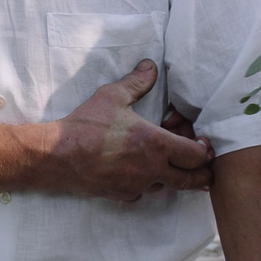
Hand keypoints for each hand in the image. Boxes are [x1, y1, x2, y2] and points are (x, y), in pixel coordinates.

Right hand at [41, 60, 213, 199]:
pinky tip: (138, 170)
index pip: (196, 156)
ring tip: (164, 160)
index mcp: (155, 144)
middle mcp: (151, 170)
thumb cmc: (85, 125)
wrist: (56, 156)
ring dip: (171, 175)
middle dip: (201, 174)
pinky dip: (146, 183)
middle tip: (203, 166)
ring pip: (166, 186)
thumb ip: (137, 82)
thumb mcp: (112, 96)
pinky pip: (143, 192)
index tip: (202, 144)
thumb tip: (151, 66)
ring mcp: (137, 185)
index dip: (204, 151)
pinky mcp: (122, 195)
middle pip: (190, 180)